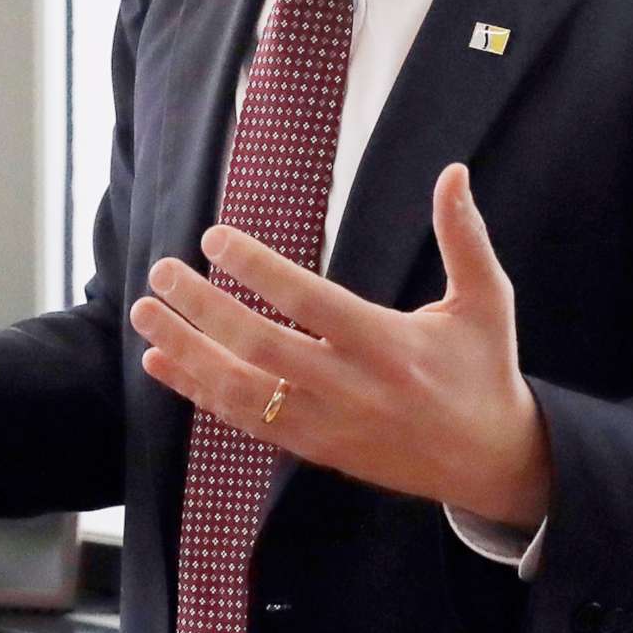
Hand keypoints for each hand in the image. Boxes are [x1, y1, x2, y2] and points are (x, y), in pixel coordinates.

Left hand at [127, 162, 552, 529]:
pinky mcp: (312, 449)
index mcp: (387, 345)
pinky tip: (163, 361)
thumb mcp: (487, 300)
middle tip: (161, 271)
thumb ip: (464, 236)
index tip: (214, 237)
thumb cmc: (483, 369)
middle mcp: (349, 387)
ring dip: (185, 351)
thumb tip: (453, 171)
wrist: (489, 462)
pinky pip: (242, 421)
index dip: (257, 270)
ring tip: (144, 313)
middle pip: (258, 348)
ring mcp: (325, 425)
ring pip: (239, 392)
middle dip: (202, 308)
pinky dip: (197, 392)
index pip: (307, 302)